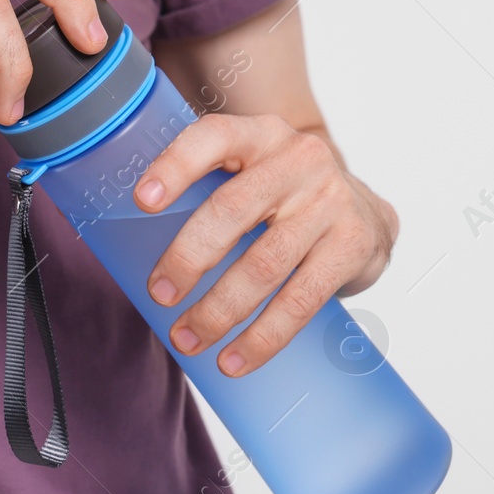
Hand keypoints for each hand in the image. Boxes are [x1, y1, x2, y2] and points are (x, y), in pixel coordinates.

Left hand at [132, 113, 398, 376]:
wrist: (367, 213)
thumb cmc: (284, 198)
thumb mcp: (252, 173)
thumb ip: (207, 190)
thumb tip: (125, 243)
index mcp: (259, 135)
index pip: (213, 136)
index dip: (176, 165)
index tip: (142, 200)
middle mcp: (298, 159)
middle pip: (232, 209)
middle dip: (189, 258)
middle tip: (160, 294)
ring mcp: (330, 201)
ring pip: (264, 263)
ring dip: (219, 310)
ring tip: (188, 339)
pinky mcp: (353, 245)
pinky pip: (300, 299)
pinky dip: (263, 337)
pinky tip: (236, 359)